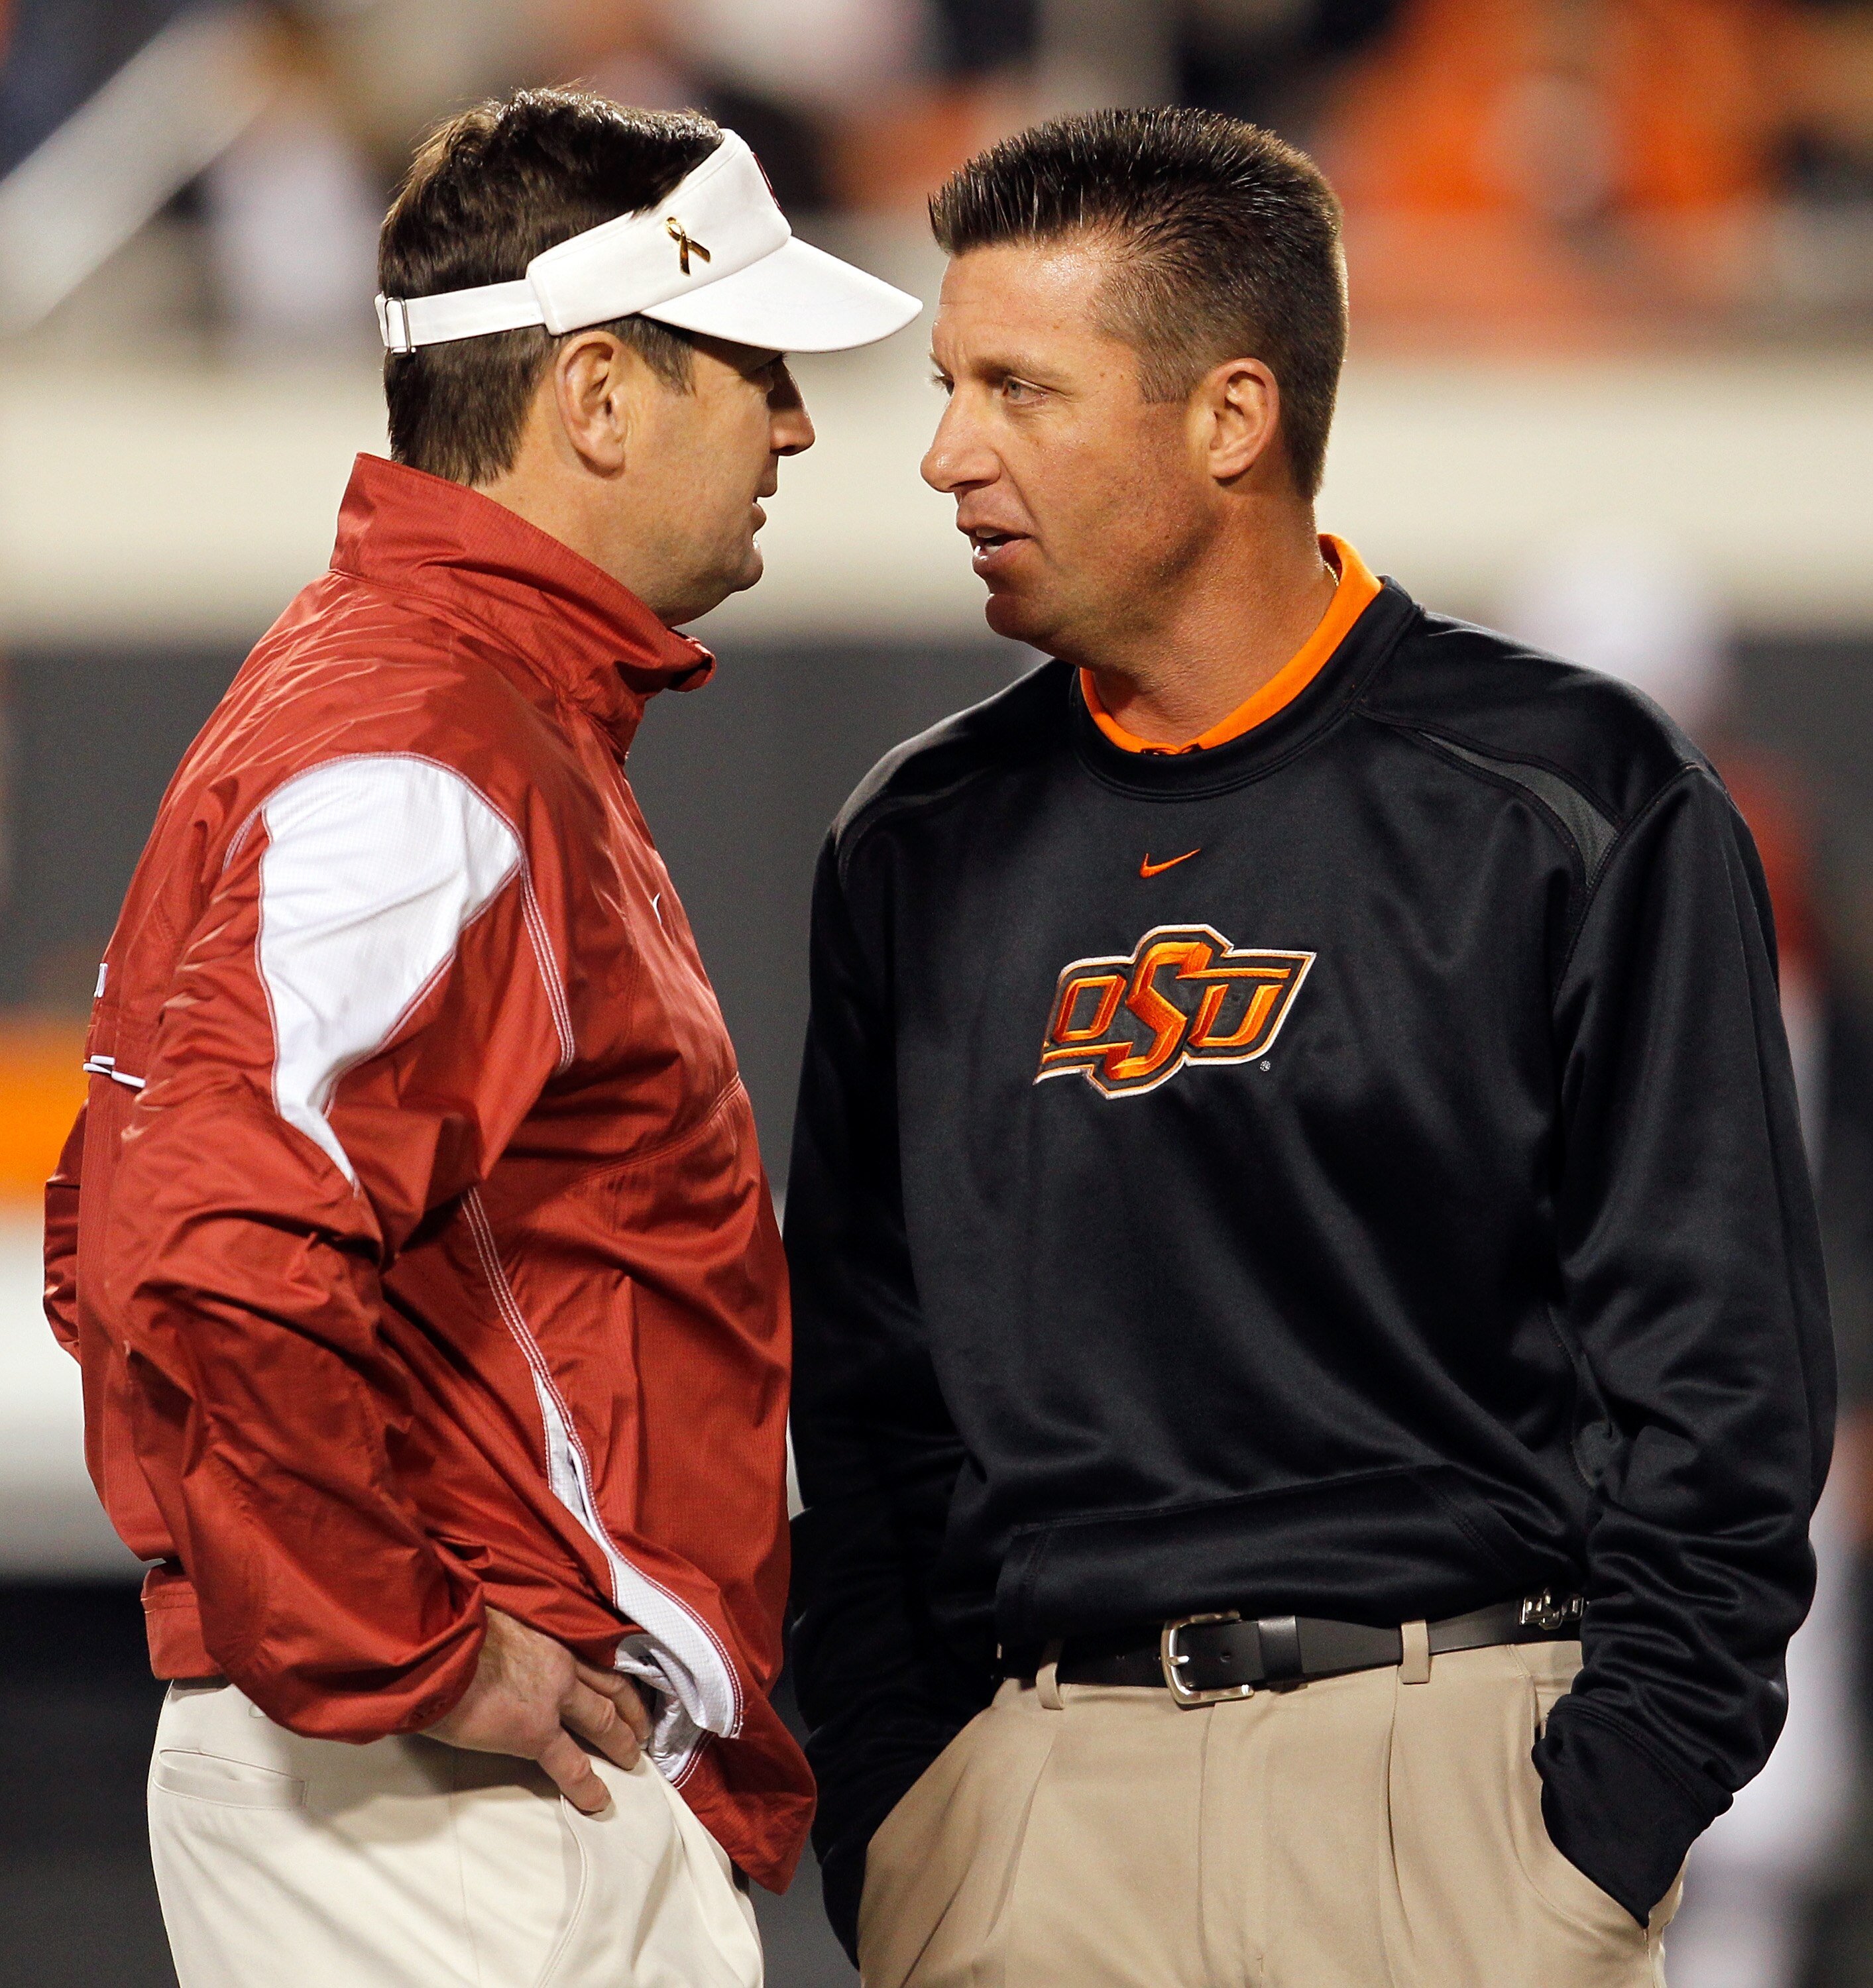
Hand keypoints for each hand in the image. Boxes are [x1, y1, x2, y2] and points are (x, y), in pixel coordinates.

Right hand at [424, 1607, 650, 1813]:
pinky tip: (598, 1800)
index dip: (615, 1678)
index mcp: (548, 1637)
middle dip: (631, 1712)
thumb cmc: (453, 1631)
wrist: (438, 1648)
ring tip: (634, 1761)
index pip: (594, 1659)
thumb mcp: (493, 1624)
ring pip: (603, 1721)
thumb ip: (509, 1641)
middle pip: (611, 1689)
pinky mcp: (534, 1732)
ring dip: (622, 1742)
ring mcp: (553, 1699)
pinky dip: (587, 1785)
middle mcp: (560, 1664)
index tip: (628, 1691)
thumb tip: (500, 1652)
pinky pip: (571, 1765)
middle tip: (644, 1730)